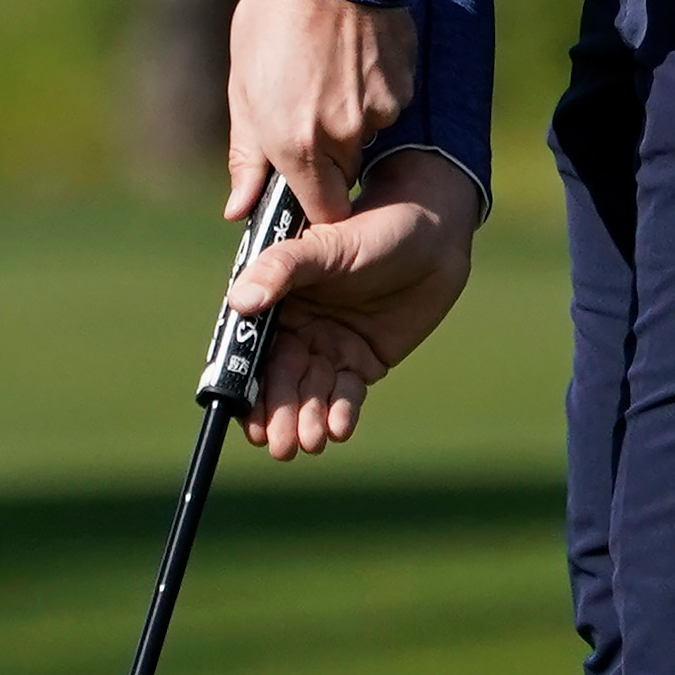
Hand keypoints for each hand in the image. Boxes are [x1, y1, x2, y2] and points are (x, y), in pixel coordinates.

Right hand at [224, 151, 479, 460]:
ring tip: (309, 443)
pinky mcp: (362, 361)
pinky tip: (339, 430)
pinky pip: (346, 393)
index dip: (247, 385)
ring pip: (311, 391)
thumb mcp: (328, 246)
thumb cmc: (375, 228)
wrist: (435, 234)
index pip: (252, 350)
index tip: (246, 418)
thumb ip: (282, 269)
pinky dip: (341, 413)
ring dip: (306, 419)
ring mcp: (330, 346)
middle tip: (280, 446)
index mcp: (275, 300)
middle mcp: (297, 328)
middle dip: (278, 413)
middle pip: (280, 379)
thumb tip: (240, 303)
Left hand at [229, 0, 418, 227]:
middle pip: (347, 172)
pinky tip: (356, 56)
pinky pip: (389, 105)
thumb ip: (247, 154)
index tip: (306, 189)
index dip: (315, 202)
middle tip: (309, 106)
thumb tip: (240, 210)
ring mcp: (379, 111)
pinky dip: (374, 90)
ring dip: (352, 117)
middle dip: (330, 153)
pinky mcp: (403, 85)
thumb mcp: (244, 87)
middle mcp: (343, 135)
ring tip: (331, 70)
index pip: (324, 211)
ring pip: (369, 136)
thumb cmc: (273, 20)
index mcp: (296, 143)